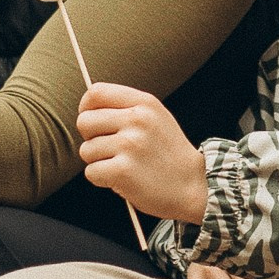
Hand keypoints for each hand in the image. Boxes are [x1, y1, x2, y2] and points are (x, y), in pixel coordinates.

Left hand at [77, 81, 208, 222]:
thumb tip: (88, 108)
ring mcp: (129, 145)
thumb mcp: (157, 118)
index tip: (93, 121)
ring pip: (86, 150)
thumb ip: (126, 108)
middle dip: (90, 138)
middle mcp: (137, 121)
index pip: (96, 93)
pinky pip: (91, 172)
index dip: (86, 108)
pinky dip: (102, 179)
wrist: (193, 186)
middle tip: (109, 149)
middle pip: (85, 121)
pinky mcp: (122, 171)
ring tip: (122, 164)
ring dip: (98, 161)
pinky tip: (121, 179)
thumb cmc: (170, 154)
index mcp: (144, 103)